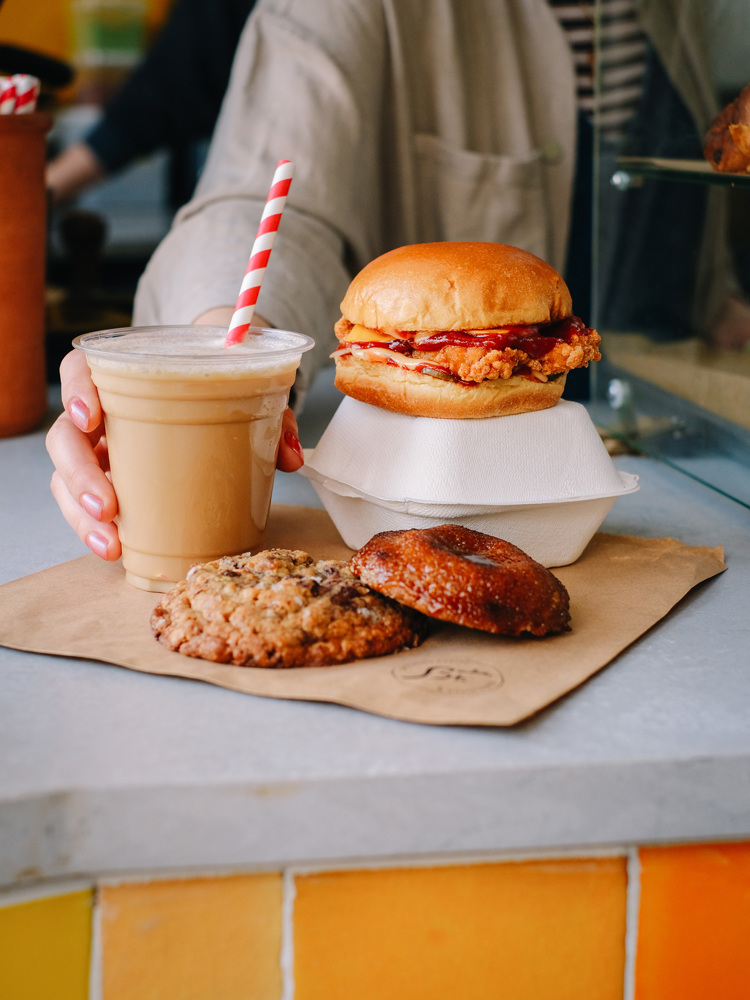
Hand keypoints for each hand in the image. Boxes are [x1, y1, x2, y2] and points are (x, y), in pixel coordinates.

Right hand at [46, 314, 304, 560]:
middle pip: (64, 437)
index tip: (90, 417)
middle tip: (106, 505)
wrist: (218, 389)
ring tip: (111, 542)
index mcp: (124, 374)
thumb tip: (292, 458)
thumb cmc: (223, 383)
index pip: (79, 370)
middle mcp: (101, 413)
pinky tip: (116, 549)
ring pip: (66, 480)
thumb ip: (273, 415)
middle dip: (79, 474)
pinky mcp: (109, 483)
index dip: (75, 390)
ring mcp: (101, 451)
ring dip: (80, 515)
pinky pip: (86, 506)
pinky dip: (95, 530)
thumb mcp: (250, 387)